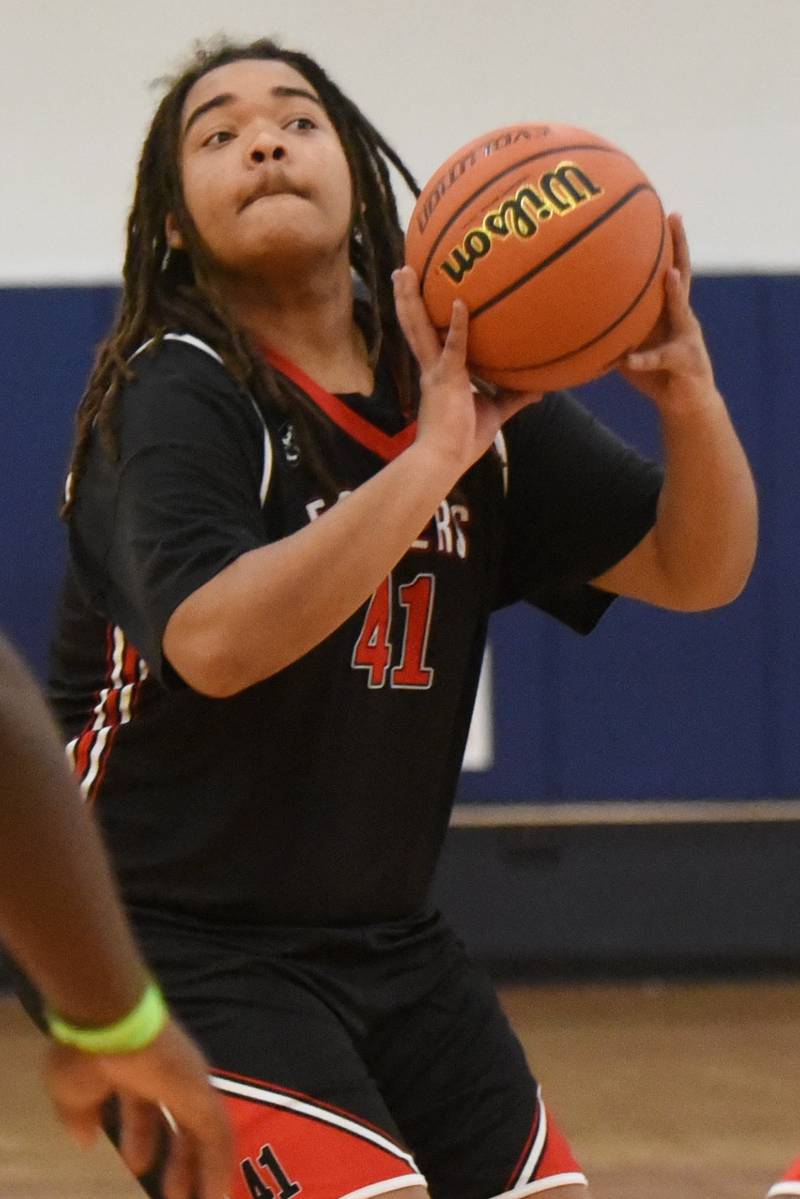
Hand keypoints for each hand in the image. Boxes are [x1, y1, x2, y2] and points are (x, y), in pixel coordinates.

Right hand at [44, 1017, 232, 1198]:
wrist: (105, 1020)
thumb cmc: (85, 1053)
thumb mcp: (72, 1093)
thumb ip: (80, 1116)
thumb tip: (84, 1139)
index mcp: (134, 1071)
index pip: (144, 1109)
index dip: (141, 1138)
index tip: (137, 1166)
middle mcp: (167, 1074)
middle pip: (178, 1122)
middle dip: (176, 1159)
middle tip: (172, 1195)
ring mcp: (188, 1080)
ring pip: (203, 1131)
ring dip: (199, 1169)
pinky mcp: (200, 1090)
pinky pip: (215, 1135)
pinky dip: (217, 1166)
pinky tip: (216, 1196)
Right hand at [393, 266, 541, 470]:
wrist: (444, 460)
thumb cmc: (463, 442)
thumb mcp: (493, 414)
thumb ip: (512, 398)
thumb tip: (538, 390)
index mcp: (438, 374)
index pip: (429, 338)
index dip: (422, 317)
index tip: (418, 295)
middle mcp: (431, 368)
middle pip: (416, 326)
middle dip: (408, 298)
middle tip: (402, 270)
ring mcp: (436, 371)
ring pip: (420, 328)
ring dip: (412, 299)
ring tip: (405, 271)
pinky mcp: (447, 379)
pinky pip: (455, 347)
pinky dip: (460, 325)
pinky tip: (464, 302)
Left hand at [618, 213, 716, 411]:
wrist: (685, 405)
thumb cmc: (654, 373)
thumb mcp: (629, 344)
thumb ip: (610, 327)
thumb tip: (570, 314)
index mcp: (666, 310)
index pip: (665, 267)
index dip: (662, 240)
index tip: (656, 208)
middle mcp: (682, 317)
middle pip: (683, 274)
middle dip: (680, 245)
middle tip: (675, 216)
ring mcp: (687, 338)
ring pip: (682, 311)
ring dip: (676, 294)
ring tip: (669, 275)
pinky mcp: (684, 363)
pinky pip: (660, 360)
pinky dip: (643, 361)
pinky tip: (628, 361)